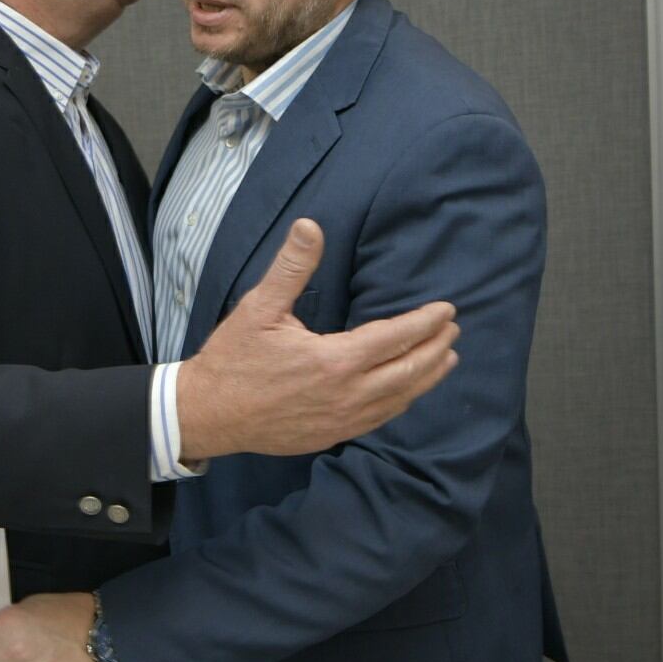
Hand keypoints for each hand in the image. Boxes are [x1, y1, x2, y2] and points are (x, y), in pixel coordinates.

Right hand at [178, 218, 459, 459]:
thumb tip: (310, 226)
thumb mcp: (259, 307)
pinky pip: (380, 419)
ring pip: (400, 399)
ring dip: (427, 377)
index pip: (396, 338)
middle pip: (409, 371)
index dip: (425, 322)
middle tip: (454, 330)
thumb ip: (291, 268)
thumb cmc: (233, 359)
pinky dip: (403, 401)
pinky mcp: (332, 435)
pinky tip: (408, 391)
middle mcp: (347, 394)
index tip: (447, 309)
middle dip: (436, 349)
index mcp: (334, 360)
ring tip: (447, 360)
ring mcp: (342, 420)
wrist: (208, 413)